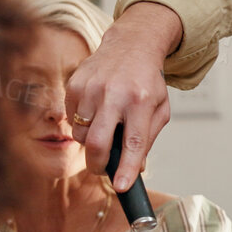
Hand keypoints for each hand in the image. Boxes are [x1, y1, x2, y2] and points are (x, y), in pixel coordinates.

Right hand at [67, 2, 183, 188]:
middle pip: (97, 142)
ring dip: (91, 141)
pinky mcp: (74, 84)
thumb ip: (148, 138)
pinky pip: (72, 119)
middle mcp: (115, 94)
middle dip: (98, 165)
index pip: (134, 142)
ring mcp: (91, 88)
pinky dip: (82, 123)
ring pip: (81, 134)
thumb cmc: (146, 82)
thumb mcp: (160, 108)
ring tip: (105, 127)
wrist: (131, 45)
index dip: (127, 168)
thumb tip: (135, 169)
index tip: (121, 186)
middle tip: (103, 169)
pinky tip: (96, 110)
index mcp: (142, 101)